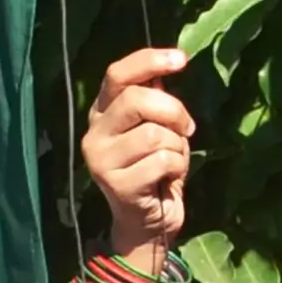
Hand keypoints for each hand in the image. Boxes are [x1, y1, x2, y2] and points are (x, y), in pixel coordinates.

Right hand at [79, 46, 195, 258]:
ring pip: (154, 134)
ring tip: (171, 161)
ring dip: (177, 147)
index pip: (118, 74)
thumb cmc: (155, 169)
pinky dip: (178, 167)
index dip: (149, 60)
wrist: (149, 222)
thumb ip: (156, 100)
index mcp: (102, 112)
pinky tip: (168, 180)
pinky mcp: (116, 184)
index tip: (181, 60)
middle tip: (187, 129)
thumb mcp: (156, 128)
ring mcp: (101, 160)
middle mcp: (94, 132)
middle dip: (174, 111)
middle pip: (137, 100)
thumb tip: (171, 60)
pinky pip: (162, 161)